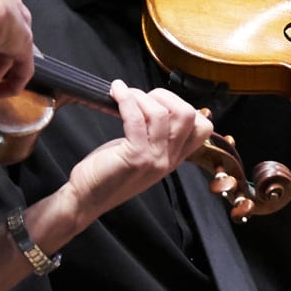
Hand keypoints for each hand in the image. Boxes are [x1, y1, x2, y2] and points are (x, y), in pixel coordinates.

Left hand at [65, 81, 213, 220]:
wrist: (88, 198)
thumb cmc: (110, 171)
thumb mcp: (143, 154)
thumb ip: (156, 135)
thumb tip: (156, 102)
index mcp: (173, 157)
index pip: (202, 128)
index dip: (185, 106)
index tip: (160, 101)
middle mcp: (168, 159)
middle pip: (188, 115)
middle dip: (165, 96)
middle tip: (142, 97)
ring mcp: (154, 159)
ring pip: (162, 113)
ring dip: (141, 96)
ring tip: (124, 95)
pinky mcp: (135, 157)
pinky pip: (136, 118)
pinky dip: (125, 99)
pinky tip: (116, 92)